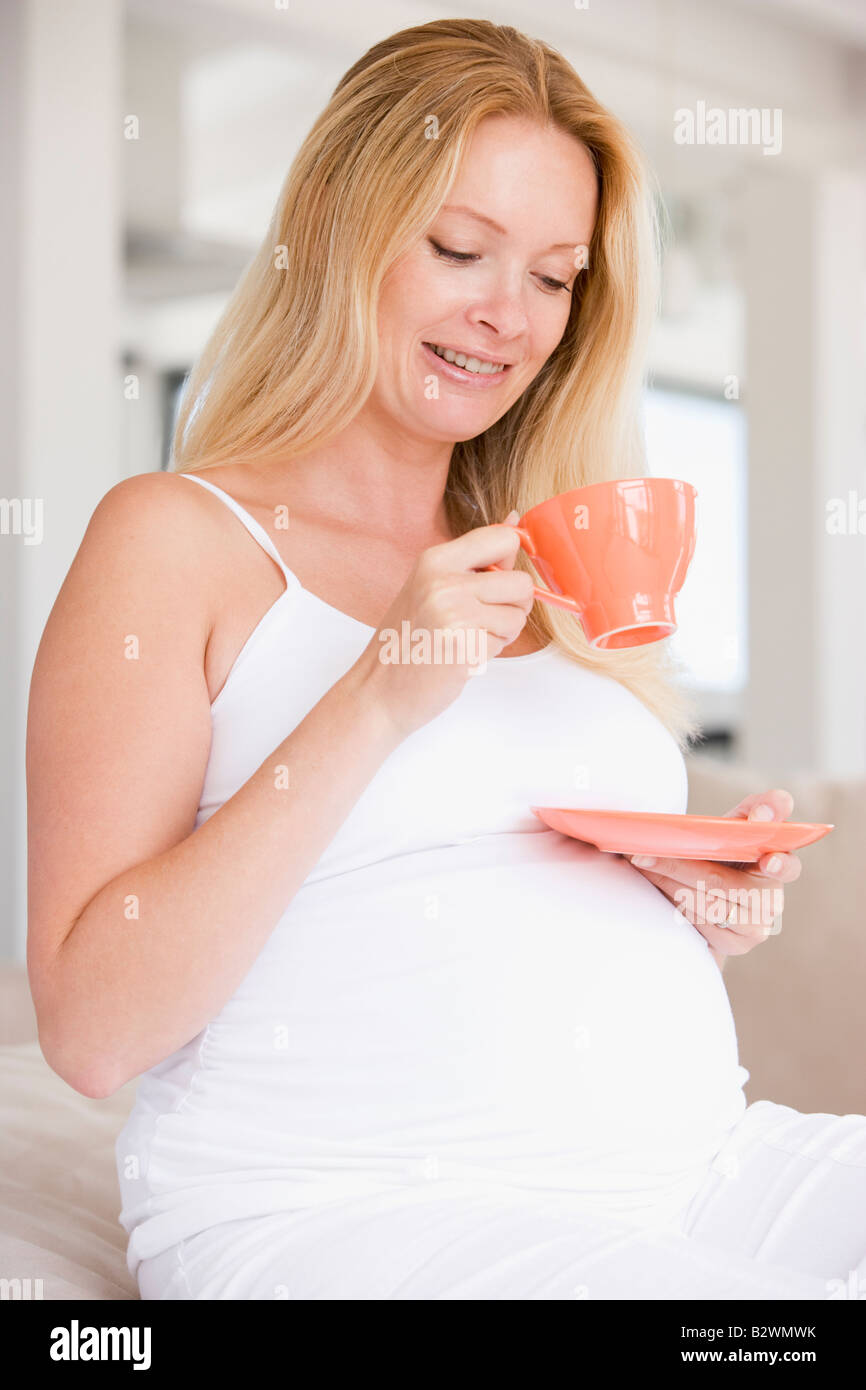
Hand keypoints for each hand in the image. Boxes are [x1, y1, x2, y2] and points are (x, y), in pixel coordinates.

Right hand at [354, 510, 534, 739]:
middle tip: (480, 620)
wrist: (378, 690)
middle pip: (521, 582)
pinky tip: (461, 655)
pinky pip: (505, 642)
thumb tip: (515, 520)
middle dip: (512, 606)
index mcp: (435, 559)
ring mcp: (454, 614)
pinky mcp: (465, 646)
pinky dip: (489, 652)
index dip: (511, 563)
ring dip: (501, 632)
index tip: (496, 581)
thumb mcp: (430, 585)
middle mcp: (444, 582)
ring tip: (466, 638)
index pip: (504, 538)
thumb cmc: (408, 640)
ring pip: (518, 615)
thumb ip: (473, 558)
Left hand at [624, 789, 801, 965]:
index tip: (768, 861)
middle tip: (643, 852)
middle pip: (722, 882)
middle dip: (679, 865)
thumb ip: (755, 809)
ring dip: (667, 881)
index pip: (787, 865)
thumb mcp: (736, 826)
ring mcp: (756, 927)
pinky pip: (698, 922)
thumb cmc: (723, 852)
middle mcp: (772, 899)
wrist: (704, 894)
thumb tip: (766, 810)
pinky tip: (656, 887)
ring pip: (704, 903)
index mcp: (779, 864)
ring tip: (641, 863)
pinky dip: (673, 902)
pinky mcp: (735, 944)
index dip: (780, 863)